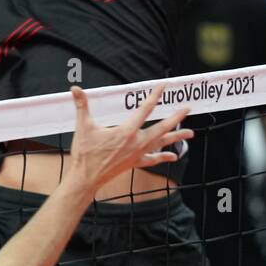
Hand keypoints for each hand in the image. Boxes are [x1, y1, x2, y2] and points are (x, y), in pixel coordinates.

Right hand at [66, 85, 192, 188]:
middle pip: (162, 128)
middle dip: (176, 118)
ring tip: (191, 133)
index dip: (155, 96)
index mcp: (126, 131)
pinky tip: (175, 156)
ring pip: (162, 143)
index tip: (163, 86)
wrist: (86, 179)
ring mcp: (138, 154)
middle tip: (188, 109)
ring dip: (177, 137)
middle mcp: (136, 142)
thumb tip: (74, 89)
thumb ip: (81, 106)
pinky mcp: (135, 163)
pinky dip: (165, 157)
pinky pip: (154, 159)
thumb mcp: (83, 126)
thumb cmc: (85, 153)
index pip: (145, 109)